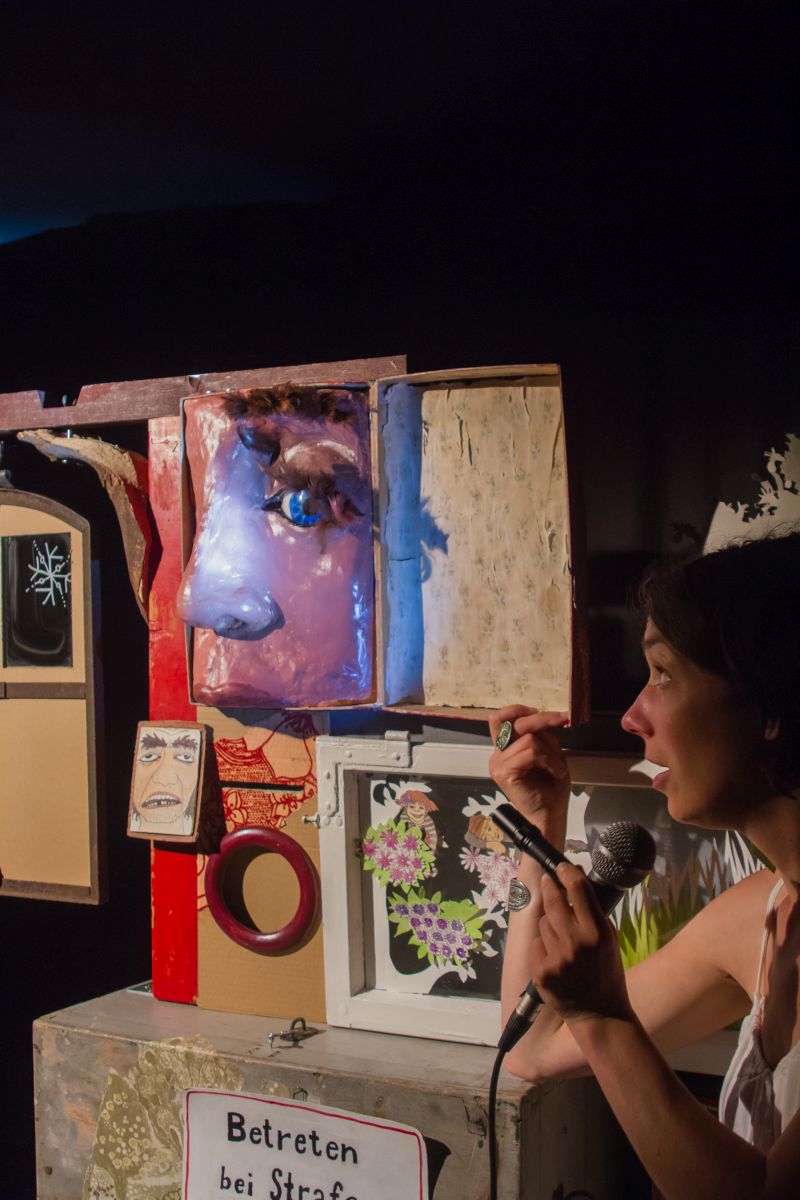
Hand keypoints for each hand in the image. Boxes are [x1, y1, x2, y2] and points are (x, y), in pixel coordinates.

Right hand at [488, 705, 570, 825]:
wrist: (551, 816)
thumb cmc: (550, 789)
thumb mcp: (549, 753)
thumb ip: (541, 735)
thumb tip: (543, 717)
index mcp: (505, 750)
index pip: (500, 719)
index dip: (519, 710)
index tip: (543, 713)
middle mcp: (497, 755)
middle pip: (512, 721)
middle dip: (541, 718)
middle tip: (562, 719)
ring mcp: (498, 764)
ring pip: (529, 738)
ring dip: (551, 752)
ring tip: (557, 768)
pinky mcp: (504, 773)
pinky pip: (531, 752)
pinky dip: (549, 760)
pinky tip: (555, 772)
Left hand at [531, 863, 633, 1024]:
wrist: (600, 1014)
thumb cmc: (606, 972)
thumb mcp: (609, 938)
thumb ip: (591, 911)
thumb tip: (573, 878)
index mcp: (598, 932)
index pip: (578, 889)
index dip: (566, 872)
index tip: (561, 867)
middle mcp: (576, 943)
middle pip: (553, 900)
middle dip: (549, 886)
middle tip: (548, 881)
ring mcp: (556, 958)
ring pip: (543, 923)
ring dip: (549, 924)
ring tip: (562, 940)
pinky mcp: (541, 971)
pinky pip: (536, 944)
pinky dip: (543, 946)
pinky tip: (555, 958)